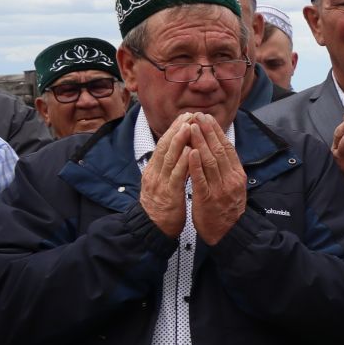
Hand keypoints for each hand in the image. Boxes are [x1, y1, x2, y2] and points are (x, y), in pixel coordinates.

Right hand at [139, 117, 192, 237]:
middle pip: (165, 147)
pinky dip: (184, 162)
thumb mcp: (161, 183)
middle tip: (188, 115)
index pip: (163, 145)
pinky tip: (192, 152)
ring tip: (189, 126)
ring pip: (169, 158)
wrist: (151, 229)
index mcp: (153, 170)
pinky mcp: (169, 194)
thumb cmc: (160, 206)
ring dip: (179, 141)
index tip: (185, 117)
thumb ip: (167, 169)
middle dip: (176, 129)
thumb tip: (176, 153)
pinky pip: (177, 175)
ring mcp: (160, 183)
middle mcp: (154, 173)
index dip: (174, 130)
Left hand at [188, 113, 247, 244]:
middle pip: (219, 150)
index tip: (207, 118)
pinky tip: (190, 152)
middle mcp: (231, 179)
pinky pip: (201, 178)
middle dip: (207, 131)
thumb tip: (220, 151)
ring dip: (200, 142)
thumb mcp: (232, 186)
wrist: (230, 233)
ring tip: (191, 127)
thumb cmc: (227, 209)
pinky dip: (195, 164)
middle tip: (197, 115)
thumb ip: (227, 170)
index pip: (227, 147)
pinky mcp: (208, 198)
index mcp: (237, 174)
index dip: (216, 131)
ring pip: (210, 161)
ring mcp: (220, 188)